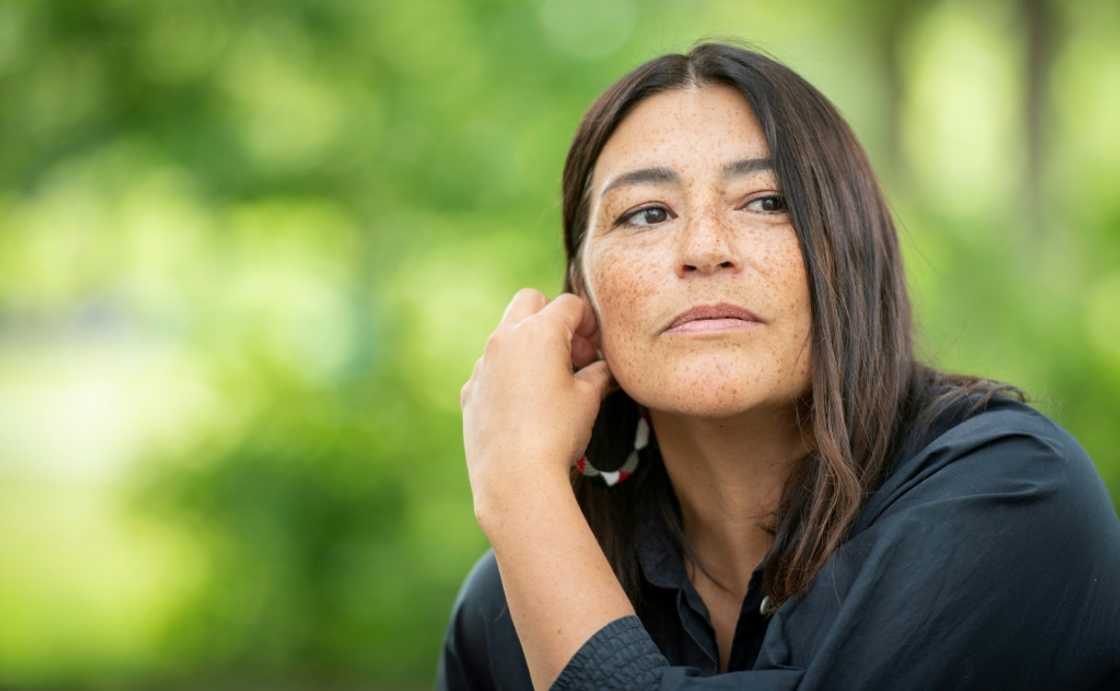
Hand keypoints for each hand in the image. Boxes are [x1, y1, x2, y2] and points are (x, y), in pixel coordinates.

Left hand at [460, 288, 613, 525]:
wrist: (514, 477)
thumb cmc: (557, 433)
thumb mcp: (589, 399)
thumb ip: (600, 374)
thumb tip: (606, 370)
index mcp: (538, 332)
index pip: (569, 304)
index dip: (588, 323)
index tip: (595, 349)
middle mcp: (505, 339)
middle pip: (530, 301)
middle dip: (553, 317)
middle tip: (572, 353)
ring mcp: (483, 364)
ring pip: (506, 333)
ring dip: (530, 345)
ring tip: (551, 381)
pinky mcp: (471, 389)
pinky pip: (491, 367)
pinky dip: (509, 373)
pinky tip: (525, 405)